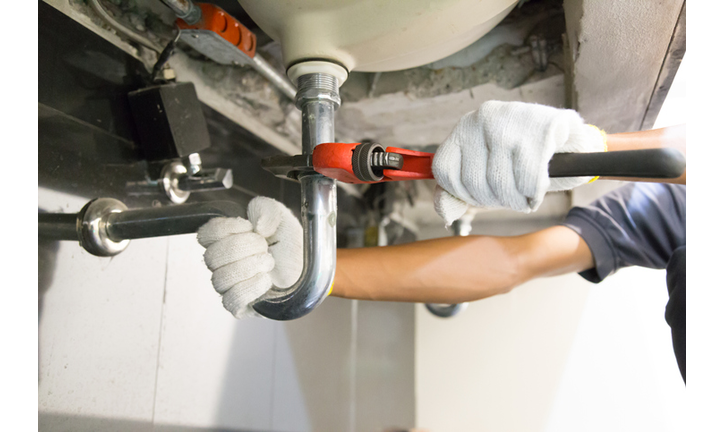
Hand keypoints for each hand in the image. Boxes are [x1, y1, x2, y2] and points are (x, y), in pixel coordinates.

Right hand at [197, 197, 302, 317]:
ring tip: (269, 261)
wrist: (308, 268)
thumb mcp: (281, 217)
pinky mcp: (242, 306)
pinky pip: (231, 301)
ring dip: (249, 266)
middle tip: (264, 246)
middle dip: (242, 247)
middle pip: (212, 257)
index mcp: (226, 240)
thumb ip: (266, 209)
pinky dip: (249, 288)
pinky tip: (266, 279)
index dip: (226, 228)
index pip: (206, 235)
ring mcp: (230, 287)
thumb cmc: (290, 245)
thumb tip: (258, 226)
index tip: (249, 226)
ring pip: (220, 280)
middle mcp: (223, 264)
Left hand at [432, 100, 605, 224]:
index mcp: (464, 127)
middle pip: (473, 182)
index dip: (462, 194)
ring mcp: (512, 121)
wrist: (570, 142)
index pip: (445, 171)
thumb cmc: (521, 161)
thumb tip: (446, 213)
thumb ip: (458, 192)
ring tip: (524, 191)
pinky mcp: (542, 128)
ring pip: (500, 184)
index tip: (481, 196)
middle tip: (511, 195)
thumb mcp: (484, 172)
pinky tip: (538, 187)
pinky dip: (534, 194)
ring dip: (516, 200)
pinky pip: (529, 181)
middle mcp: (483, 118)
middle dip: (495, 200)